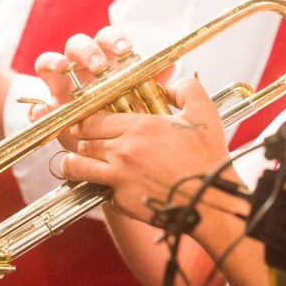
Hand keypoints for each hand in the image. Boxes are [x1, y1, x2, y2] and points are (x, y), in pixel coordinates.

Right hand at [34, 26, 175, 153]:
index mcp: (104, 61)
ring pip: (49, 62)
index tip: (126, 50)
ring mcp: (58, 87)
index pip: (106, 40)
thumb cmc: (120, 114)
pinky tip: (43, 111)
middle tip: (100, 66)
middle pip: (77, 44)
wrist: (99, 143)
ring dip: (56, 62)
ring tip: (64, 68)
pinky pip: (34, 105)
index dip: (114, 40)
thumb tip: (169, 66)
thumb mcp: (137, 100)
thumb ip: (150, 84)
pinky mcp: (45, 110)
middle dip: (88, 51)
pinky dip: (36, 108)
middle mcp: (78, 69)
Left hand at [52, 77, 231, 226]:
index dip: (87, 121)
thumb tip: (170, 85)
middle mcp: (124, 151)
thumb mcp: (204, 113)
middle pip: (83, 141)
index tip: (86, 124)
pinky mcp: (121, 201)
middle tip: (82, 141)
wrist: (212, 201)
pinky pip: (99, 191)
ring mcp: (119, 177)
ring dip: (74, 164)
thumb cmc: (208, 160)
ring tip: (74, 164)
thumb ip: (186, 89)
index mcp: (140, 127)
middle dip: (81, 140)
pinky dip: (100, 188)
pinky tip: (105, 185)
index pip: (95, 119)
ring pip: (77, 166)